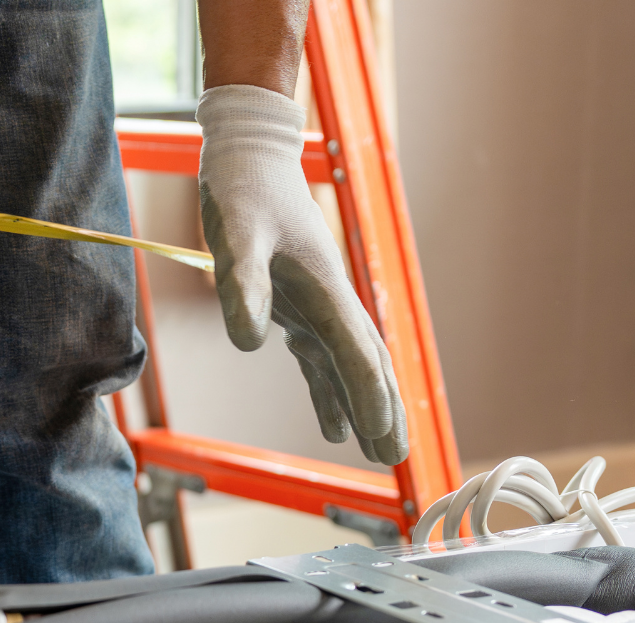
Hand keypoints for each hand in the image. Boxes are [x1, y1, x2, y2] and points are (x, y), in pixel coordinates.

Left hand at [197, 84, 407, 464]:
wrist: (249, 153)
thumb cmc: (244, 187)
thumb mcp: (237, 233)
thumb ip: (242, 285)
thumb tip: (250, 342)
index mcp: (326, 287)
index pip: (356, 353)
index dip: (370, 397)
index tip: (380, 434)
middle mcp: (331, 301)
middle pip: (368, 365)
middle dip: (385, 411)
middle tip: (397, 456)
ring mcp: (318, 305)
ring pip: (351, 367)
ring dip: (366, 408)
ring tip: (380, 453)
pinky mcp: (299, 307)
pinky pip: (324, 360)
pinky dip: (332, 393)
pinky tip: (334, 429)